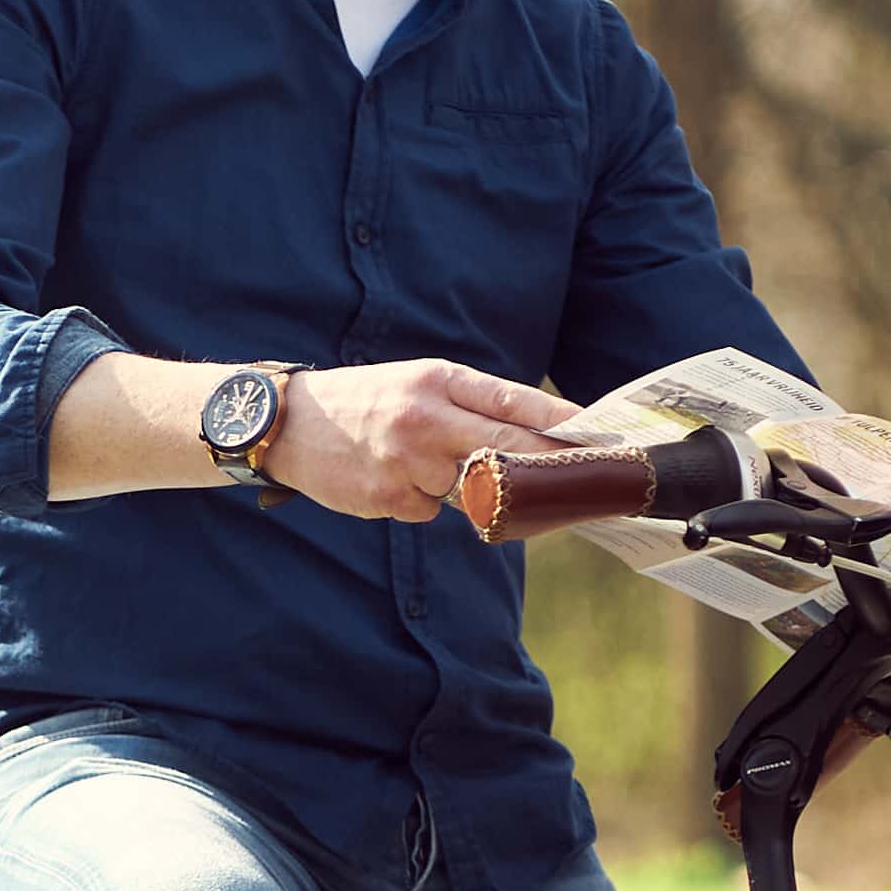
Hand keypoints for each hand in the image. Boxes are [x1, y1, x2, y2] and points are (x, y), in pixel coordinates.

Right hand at [266, 359, 580, 524]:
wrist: (291, 423)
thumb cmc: (370, 401)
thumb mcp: (420, 383)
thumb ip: (473, 407)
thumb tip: (537, 438)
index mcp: (439, 380)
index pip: (515, 401)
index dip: (561, 422)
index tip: (599, 436)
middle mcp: (426, 417)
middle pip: (509, 448)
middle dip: (551, 465)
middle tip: (584, 478)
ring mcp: (407, 461)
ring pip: (471, 488)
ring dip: (467, 486)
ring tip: (420, 461)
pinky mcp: (389, 497)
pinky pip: (431, 510)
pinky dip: (423, 500)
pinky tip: (391, 478)